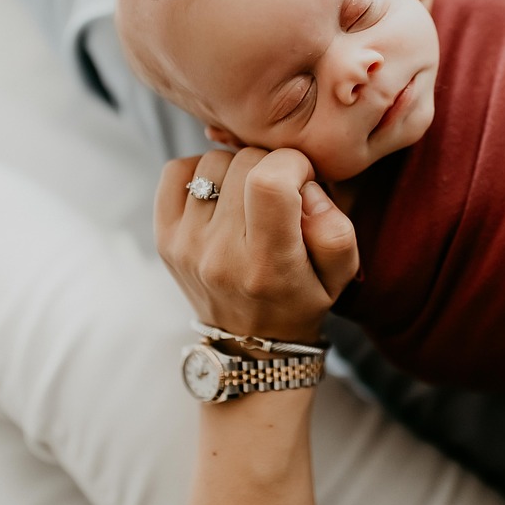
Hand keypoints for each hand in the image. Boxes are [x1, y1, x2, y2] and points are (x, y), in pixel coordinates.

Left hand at [155, 146, 359, 342]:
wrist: (249, 342)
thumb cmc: (300, 301)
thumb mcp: (339, 275)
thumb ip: (336, 230)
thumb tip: (306, 187)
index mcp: (267, 265)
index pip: (269, 181)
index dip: (292, 163)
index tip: (302, 178)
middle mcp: (220, 255)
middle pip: (243, 163)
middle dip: (270, 165)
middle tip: (280, 193)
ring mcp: (186, 245)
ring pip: (212, 162)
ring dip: (236, 169)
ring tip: (250, 196)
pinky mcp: (165, 238)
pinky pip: (175, 172)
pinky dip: (200, 171)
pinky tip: (220, 194)